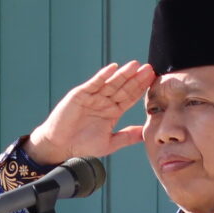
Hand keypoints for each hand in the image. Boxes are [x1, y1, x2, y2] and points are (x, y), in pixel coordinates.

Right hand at [29, 62, 156, 166]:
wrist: (60, 147)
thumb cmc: (82, 146)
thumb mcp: (109, 143)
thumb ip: (127, 137)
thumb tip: (145, 133)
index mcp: (112, 111)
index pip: (130, 97)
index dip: (141, 89)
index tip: (153, 80)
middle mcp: (104, 102)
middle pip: (123, 87)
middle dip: (136, 78)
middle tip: (149, 68)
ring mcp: (92, 97)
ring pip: (111, 83)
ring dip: (123, 74)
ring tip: (135, 65)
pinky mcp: (80, 95)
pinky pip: (93, 83)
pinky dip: (103, 75)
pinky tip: (113, 68)